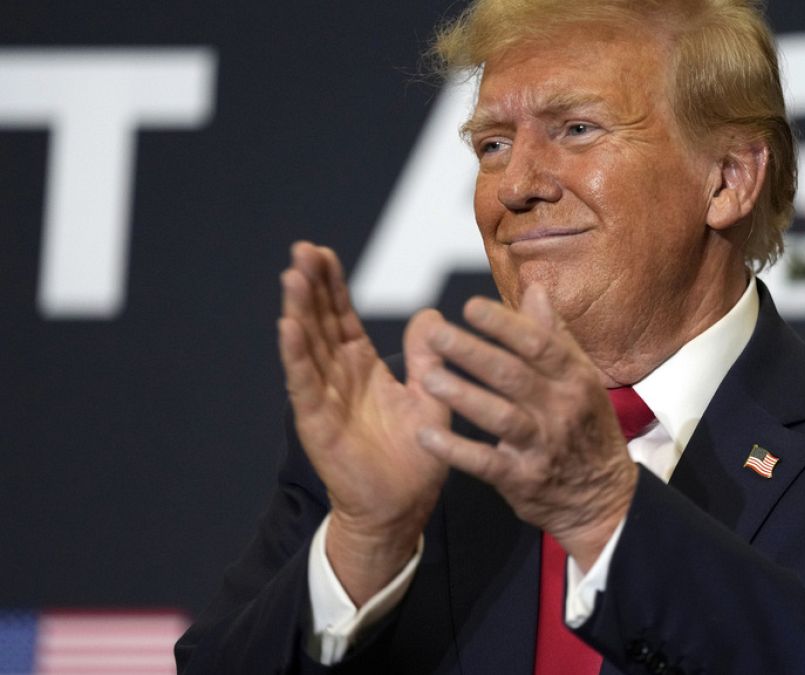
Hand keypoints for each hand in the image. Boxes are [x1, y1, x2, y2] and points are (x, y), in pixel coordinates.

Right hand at [277, 241, 449, 602]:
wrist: (403, 506)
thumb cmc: (416, 456)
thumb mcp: (431, 397)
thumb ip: (428, 357)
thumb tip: (431, 314)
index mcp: (362, 367)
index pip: (341, 317)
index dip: (331, 285)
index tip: (322, 252)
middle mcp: (337, 377)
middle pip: (319, 322)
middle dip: (310, 286)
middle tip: (301, 249)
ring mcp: (323, 398)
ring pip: (307, 346)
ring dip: (298, 310)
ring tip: (292, 274)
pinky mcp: (317, 422)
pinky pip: (304, 383)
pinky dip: (295, 355)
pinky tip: (287, 326)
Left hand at [413, 284, 637, 570]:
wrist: (602, 498)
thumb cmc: (586, 428)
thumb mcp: (581, 378)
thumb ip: (554, 335)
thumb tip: (534, 289)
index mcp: (575, 379)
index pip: (538, 344)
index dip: (504, 324)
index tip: (470, 307)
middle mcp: (561, 409)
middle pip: (513, 375)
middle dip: (473, 352)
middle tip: (435, 333)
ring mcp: (542, 446)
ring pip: (500, 417)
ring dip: (463, 396)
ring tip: (427, 376)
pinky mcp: (523, 479)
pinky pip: (485, 463)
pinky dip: (455, 450)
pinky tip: (426, 435)